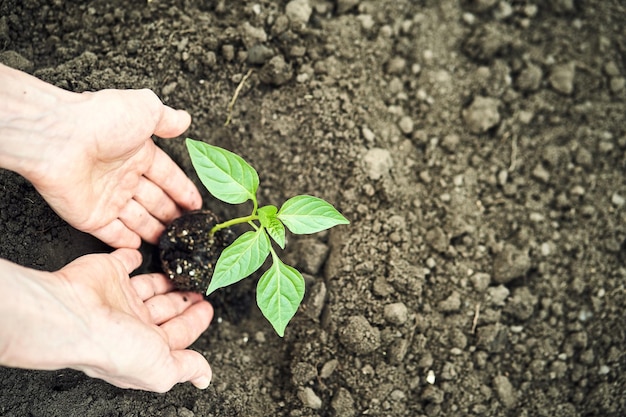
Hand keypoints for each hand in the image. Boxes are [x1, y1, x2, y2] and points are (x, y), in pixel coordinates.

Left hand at [0, 64, 201, 247]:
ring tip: (170, 242)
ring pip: (137, 219)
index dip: (183, 190)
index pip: (167, 176)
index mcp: (137, 153)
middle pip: (154, 201)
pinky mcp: (90, 217)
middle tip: (187, 227)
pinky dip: (125, 242)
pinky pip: (112, 233)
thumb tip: (184, 119)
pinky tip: (137, 247)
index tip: (196, 204)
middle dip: (171, 214)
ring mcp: (106, 198)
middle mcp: (122, 176)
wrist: (58, 139)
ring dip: (153, 230)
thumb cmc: (101, 120)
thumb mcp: (145, 109)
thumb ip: (166, 118)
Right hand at [0, 249, 212, 391]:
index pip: (176, 333)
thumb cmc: (112, 346)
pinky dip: (134, 256)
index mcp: (143, 346)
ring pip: (148, 286)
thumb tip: (204, 378)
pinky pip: (125, 260)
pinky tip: (143, 255)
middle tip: (199, 290)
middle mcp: (130, 322)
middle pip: (164, 309)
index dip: (194, 321)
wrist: (75, 315)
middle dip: (182, 302)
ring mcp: (118, 296)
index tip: (207, 308)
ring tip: (182, 273)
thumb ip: (185, 368)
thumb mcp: (161, 367)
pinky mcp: (108, 271)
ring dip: (165, 282)